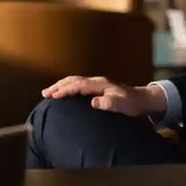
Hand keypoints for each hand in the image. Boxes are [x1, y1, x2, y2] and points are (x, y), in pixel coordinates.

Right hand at [41, 76, 165, 119]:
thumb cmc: (131, 103)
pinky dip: (67, 87)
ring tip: (48, 93)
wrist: (140, 99)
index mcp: (100, 84)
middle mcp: (96, 82)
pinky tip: (62, 94)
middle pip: (73, 80)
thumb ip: (108, 103)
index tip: (54, 96)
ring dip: (61, 86)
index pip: (79, 84)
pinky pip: (78, 85)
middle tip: (45, 93)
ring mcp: (96, 84)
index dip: (65, 89)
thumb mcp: (122, 105)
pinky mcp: (96, 88)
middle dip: (58, 86)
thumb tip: (93, 102)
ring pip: (74, 81)